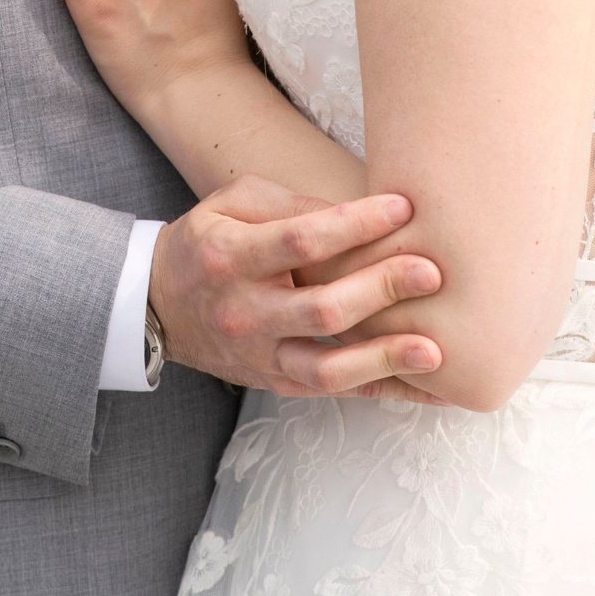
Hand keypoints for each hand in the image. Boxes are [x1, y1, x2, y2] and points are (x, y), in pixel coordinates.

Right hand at [149, 176, 442, 396]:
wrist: (159, 304)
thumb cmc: (209, 241)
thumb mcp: (234, 203)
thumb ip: (289, 205)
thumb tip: (355, 214)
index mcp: (230, 256)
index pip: (300, 241)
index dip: (353, 225)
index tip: (402, 208)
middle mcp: (244, 313)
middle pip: (321, 308)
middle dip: (380, 289)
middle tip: (431, 272)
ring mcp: (260, 356)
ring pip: (326, 368)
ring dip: (384, 358)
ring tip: (434, 350)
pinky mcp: (275, 382)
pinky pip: (331, 391)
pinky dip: (379, 388)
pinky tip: (423, 385)